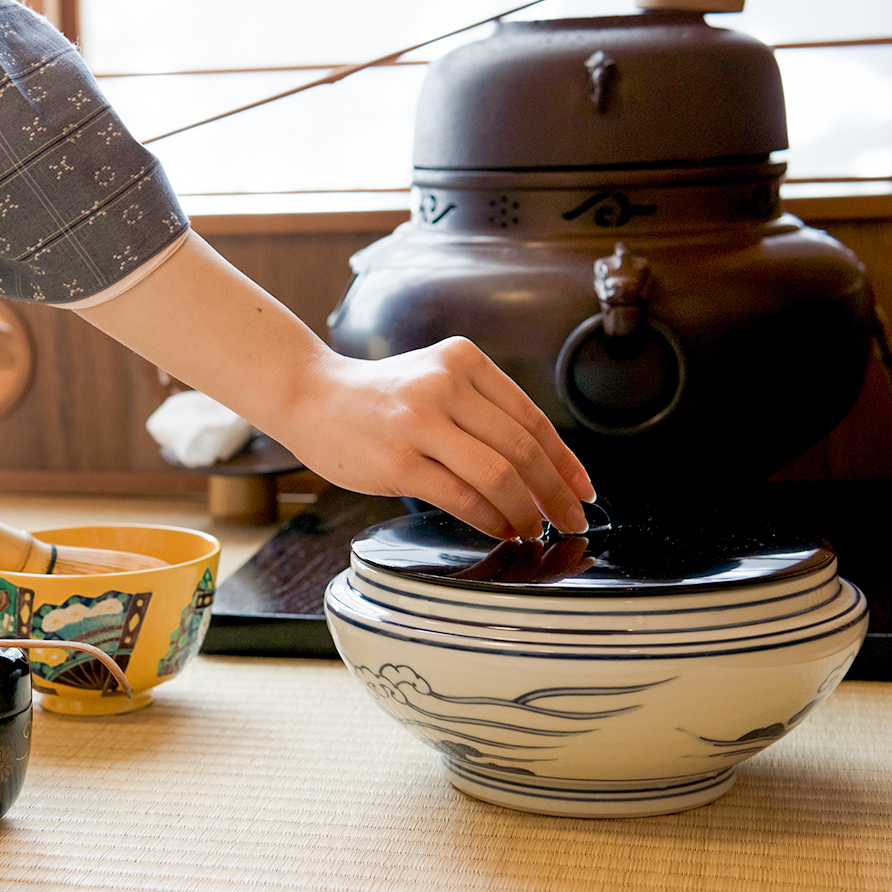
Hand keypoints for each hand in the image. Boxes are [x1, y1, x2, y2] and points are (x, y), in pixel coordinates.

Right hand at [277, 337, 595, 540]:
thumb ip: (480, 412)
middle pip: (522, 449)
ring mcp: (419, 423)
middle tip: (571, 520)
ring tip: (532, 530)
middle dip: (554, 493)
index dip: (564, 460)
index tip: (581, 489)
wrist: (309, 396)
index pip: (531, 418)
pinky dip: (490, 519)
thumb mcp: (434, 381)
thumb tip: (541, 470)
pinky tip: (499, 529)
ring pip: (497, 475)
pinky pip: (461, 497)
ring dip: (525, 511)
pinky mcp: (398, 461)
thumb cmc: (377, 399)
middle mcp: (444, 385)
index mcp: (462, 361)